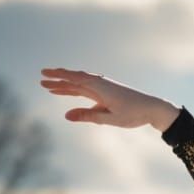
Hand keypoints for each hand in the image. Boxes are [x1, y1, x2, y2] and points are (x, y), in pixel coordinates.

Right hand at [38, 67, 172, 130]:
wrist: (152, 108)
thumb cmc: (133, 114)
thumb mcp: (110, 118)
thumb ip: (88, 116)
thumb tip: (66, 115)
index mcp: (99, 87)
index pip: (74, 79)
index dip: (58, 77)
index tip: (44, 75)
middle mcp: (99, 84)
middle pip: (74, 81)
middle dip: (57, 81)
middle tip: (41, 80)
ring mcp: (103, 88)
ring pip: (80, 86)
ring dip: (65, 86)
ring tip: (50, 88)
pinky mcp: (107, 94)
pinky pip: (87, 90)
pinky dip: (77, 90)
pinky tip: (70, 92)